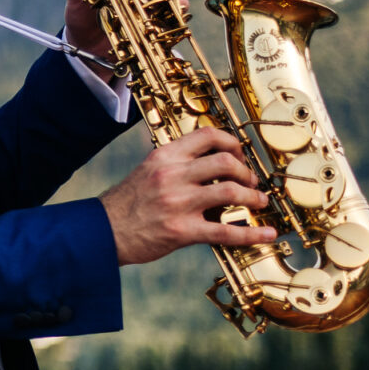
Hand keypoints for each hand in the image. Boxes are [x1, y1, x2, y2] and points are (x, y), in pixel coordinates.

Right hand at [101, 127, 278, 265]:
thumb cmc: (124, 205)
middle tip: (250, 183)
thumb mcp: (146, 172)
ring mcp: (179, 203)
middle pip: (226, 162)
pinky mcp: (183, 230)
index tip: (239, 154)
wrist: (102, 232)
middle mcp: (172, 176)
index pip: (208, 136)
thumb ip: (175, 165)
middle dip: (246, 172)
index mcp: (164, 157)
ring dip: (253, 198)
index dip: (232, 143)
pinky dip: (252, 233)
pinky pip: (226, 231)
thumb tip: (209, 165)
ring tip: (258, 203)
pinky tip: (266, 234)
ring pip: (231, 192)